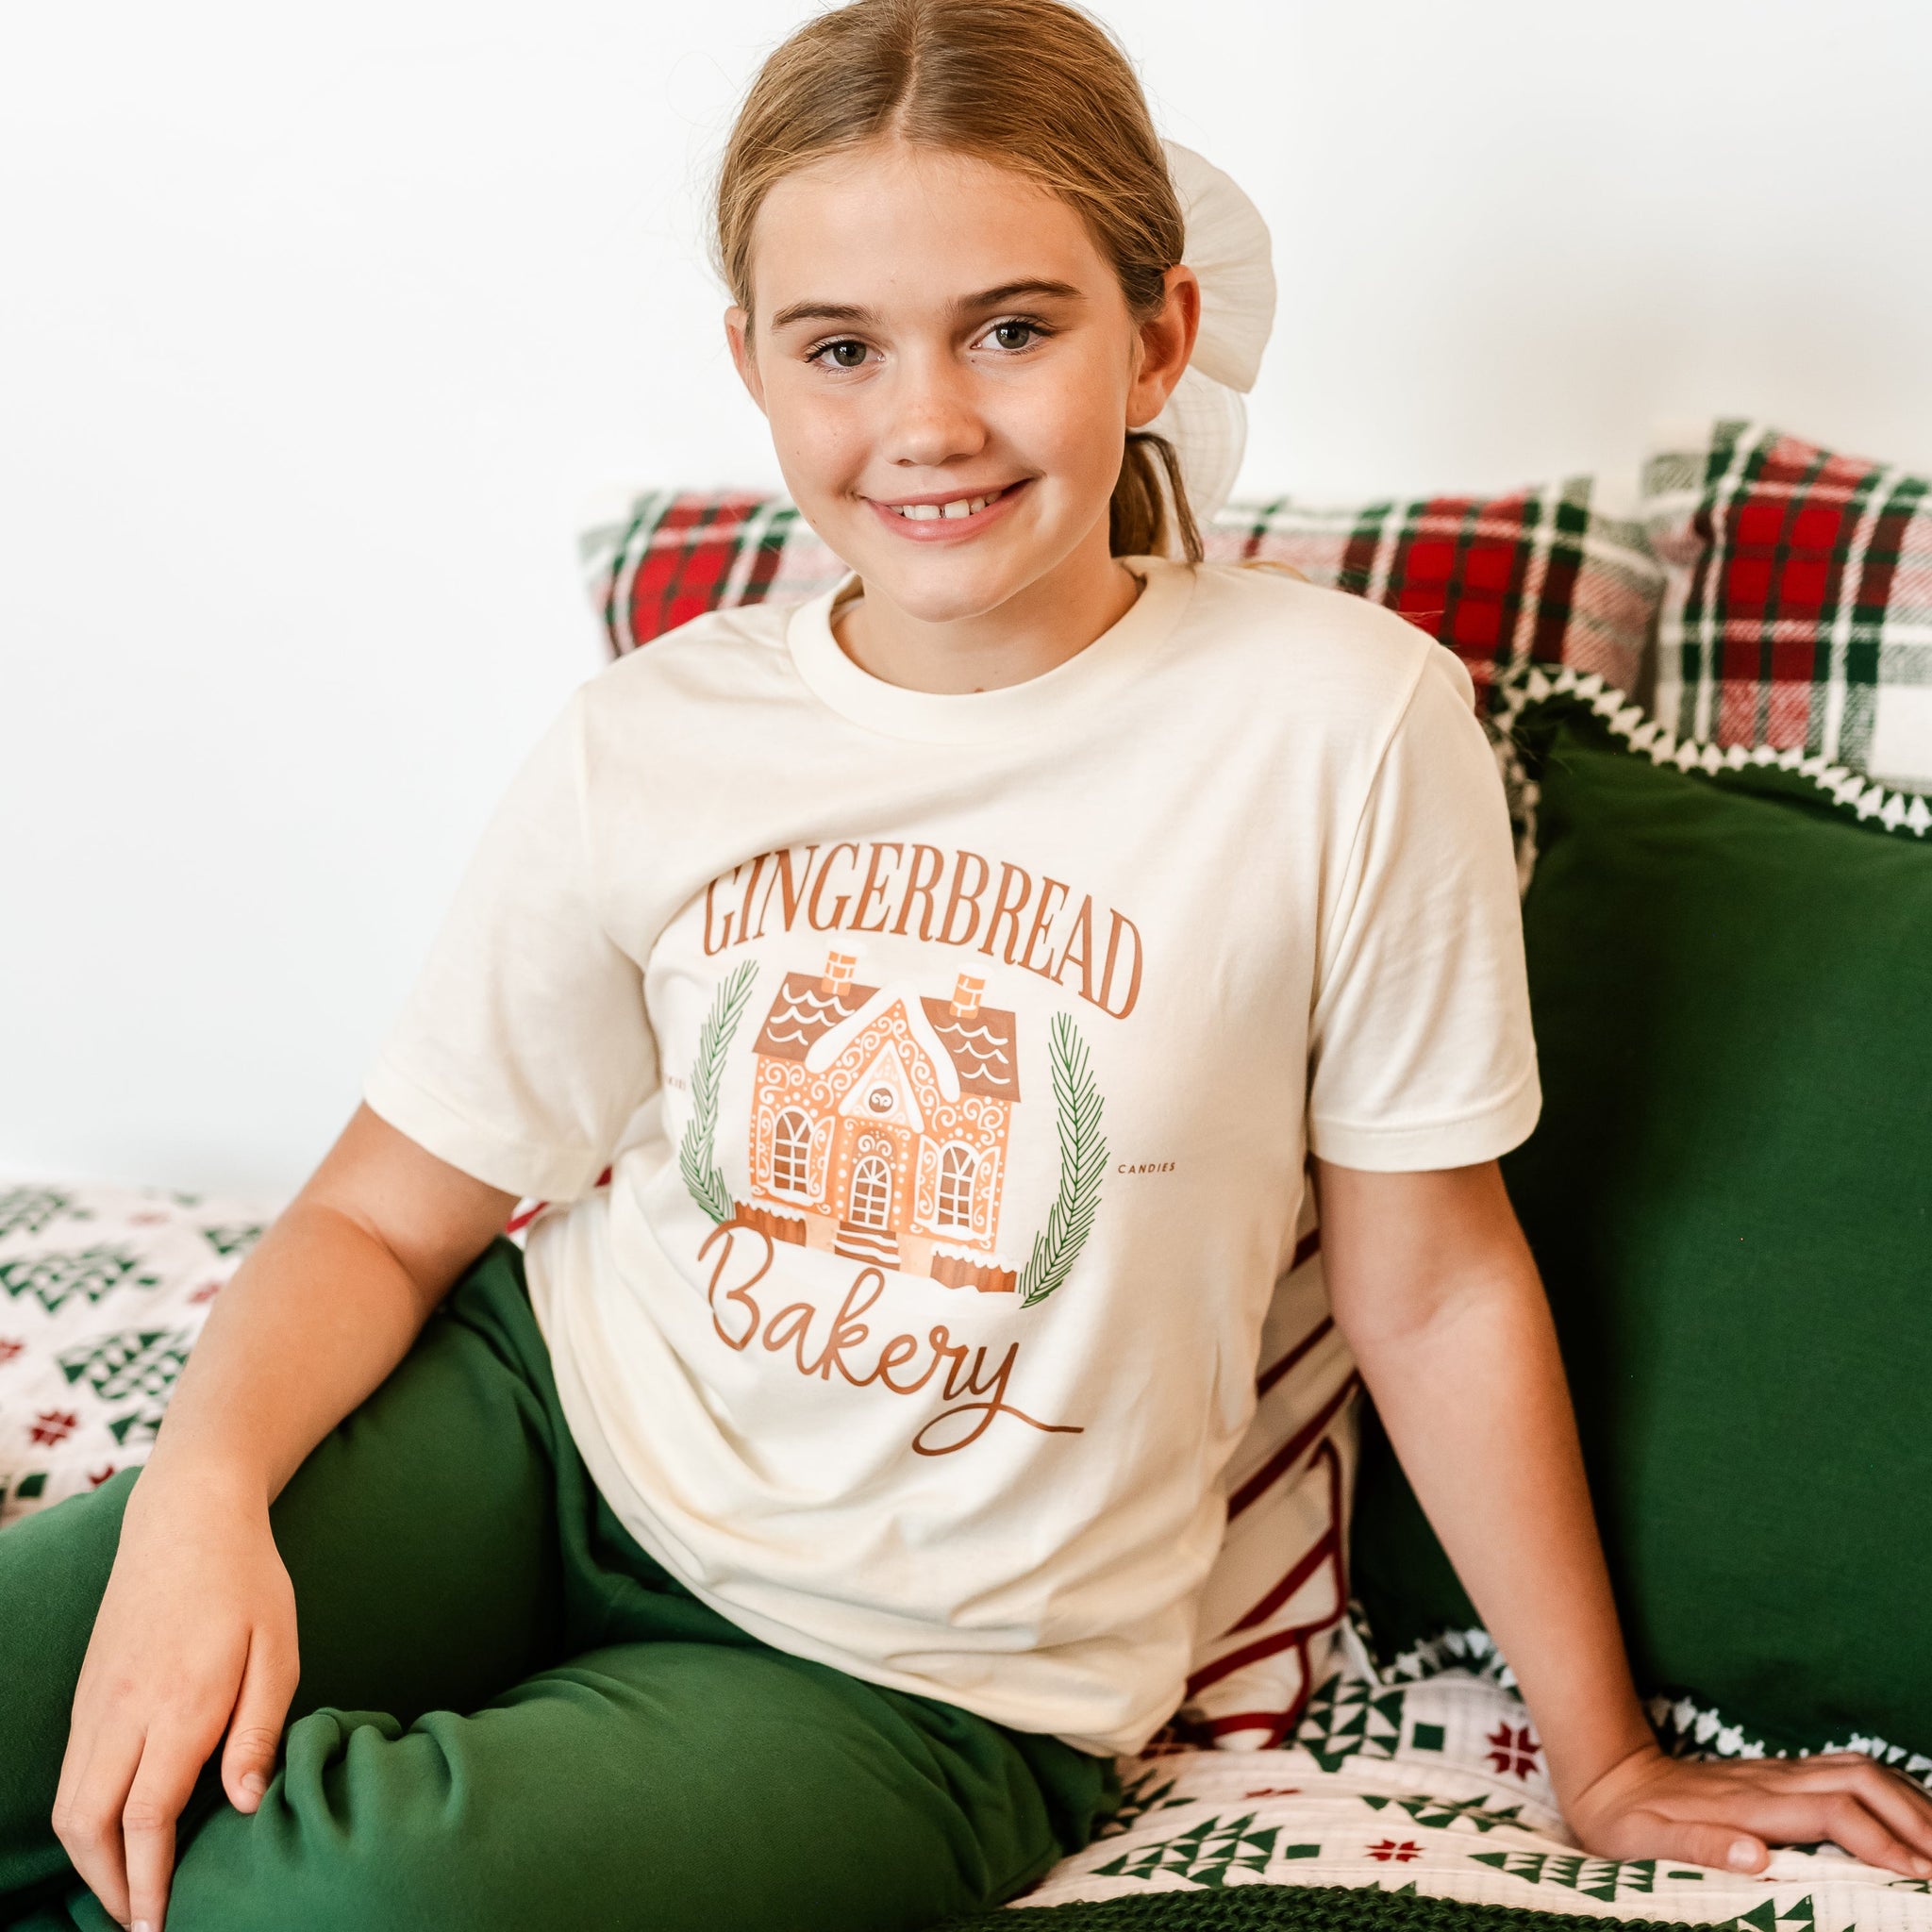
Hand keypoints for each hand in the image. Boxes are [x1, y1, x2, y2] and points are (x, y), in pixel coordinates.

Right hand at [52, 1465, 298, 1931]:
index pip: (147, 1817)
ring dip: (89, 1860)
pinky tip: (114, 1834)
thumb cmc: (247, 1582)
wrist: (187, 1518)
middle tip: (141, 1924)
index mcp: (178, 1704)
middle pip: (89, 1826)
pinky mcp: (87, 1695)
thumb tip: (241, 1806)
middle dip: (109, 1887)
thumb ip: (259, 1729)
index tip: (158, 1926)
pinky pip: (71, 1775)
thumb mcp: (277, 1648)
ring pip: (69, 1806)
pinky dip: (83, 1820)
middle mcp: (123, 1712)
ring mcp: (96, 1703)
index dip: (147, 1882)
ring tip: (127, 1893)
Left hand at [1568, 1742, 1931, 1879]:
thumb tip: (1755, 1857)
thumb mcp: (1645, 1842)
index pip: (1832, 1813)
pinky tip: (1905, 1811)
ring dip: (1906, 1798)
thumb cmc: (1625, 1820)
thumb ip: (1698, 1847)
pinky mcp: (1775, 1774)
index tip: (1920, 1873)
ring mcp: (1775, 1772)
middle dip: (1913, 1815)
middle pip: (1859, 1780)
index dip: (1880, 1841)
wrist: (1606, 1772)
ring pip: (1857, 1769)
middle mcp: (1769, 1780)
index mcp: (1747, 1803)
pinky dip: (1886, 1789)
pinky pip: (1844, 1772)